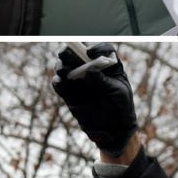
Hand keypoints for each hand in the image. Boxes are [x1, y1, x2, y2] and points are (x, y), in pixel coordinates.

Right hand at [52, 44, 138, 158]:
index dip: (96, 48)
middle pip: (78, 54)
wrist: (112, 129)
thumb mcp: (117, 93)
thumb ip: (103, 81)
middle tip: (65, 54)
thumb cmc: (120, 107)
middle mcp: (91, 68)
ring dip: (61, 66)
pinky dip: (58, 82)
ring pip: (65, 66)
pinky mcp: (69, 92)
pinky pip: (59, 84)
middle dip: (70, 52)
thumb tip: (90, 71)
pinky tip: (60, 83)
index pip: (103, 50)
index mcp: (108, 65)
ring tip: (63, 71)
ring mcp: (79, 80)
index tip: (90, 54)